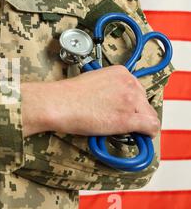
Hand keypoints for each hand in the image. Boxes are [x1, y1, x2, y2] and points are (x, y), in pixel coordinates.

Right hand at [21, 65, 160, 137]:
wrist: (59, 103)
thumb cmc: (68, 95)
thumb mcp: (93, 80)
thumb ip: (109, 87)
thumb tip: (113, 101)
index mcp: (121, 72)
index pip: (137, 89)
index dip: (131, 102)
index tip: (124, 108)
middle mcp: (129, 84)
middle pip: (144, 102)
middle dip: (135, 112)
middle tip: (119, 119)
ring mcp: (130, 101)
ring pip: (149, 115)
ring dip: (139, 123)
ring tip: (122, 128)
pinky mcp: (127, 119)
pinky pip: (150, 127)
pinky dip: (148, 133)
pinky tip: (142, 136)